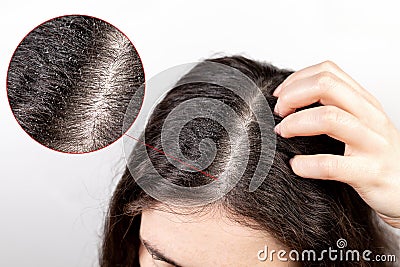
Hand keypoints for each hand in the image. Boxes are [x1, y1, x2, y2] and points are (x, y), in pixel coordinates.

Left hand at [273, 60, 399, 228]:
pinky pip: (331, 164)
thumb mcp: (361, 123)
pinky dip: (307, 164)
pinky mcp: (369, 172)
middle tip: (280, 113)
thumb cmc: (376, 156)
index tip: (280, 96)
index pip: (328, 72)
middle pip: (326, 86)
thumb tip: (290, 101)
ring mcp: (372, 143)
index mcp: (364, 102)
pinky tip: (296, 165)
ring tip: (283, 132)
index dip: (297, 80)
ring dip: (296, 123)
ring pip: (329, 117)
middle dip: (293, 95)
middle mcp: (369, 117)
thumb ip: (333, 107)